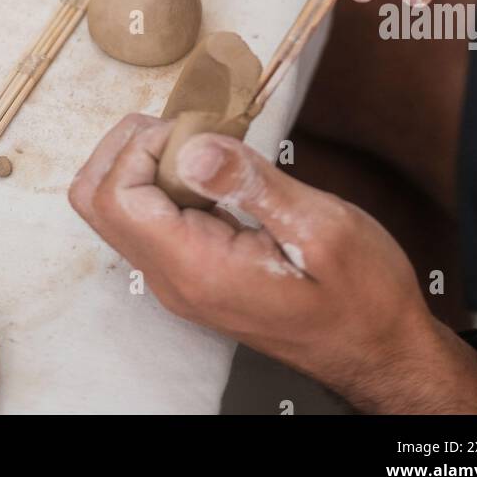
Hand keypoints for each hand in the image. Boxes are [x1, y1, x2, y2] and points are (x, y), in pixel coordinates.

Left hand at [70, 114, 476, 413]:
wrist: (380, 349)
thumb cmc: (363, 296)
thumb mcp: (321, 229)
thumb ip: (251, 184)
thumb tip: (191, 146)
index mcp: (196, 269)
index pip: (116, 196)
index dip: (142, 145)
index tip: (198, 129)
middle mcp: (172, 278)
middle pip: (96, 199)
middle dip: (130, 145)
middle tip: (192, 127)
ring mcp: (177, 277)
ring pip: (116, 206)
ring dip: (146, 159)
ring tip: (208, 143)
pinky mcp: (191, 270)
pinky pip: (149, 216)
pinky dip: (165, 178)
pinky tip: (217, 167)